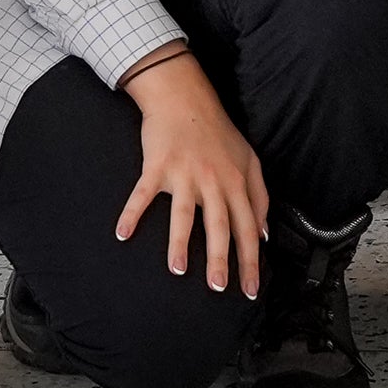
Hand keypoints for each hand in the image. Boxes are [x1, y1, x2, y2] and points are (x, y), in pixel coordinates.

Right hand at [120, 53, 266, 295]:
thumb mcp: (249, 160)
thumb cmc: (217, 132)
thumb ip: (259, 197)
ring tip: (178, 269)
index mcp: (237, 182)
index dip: (251, 259)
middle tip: (218, 288)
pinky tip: (123, 233)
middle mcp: (213, 180)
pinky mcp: (157, 166)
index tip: (252, 289)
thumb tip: (264, 234)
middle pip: (219, 224)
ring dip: (180, 243)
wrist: (185, 97)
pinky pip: (143, 194)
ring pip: (184, 213)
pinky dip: (132, 213)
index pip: (248, 227)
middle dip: (221, 258)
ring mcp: (184, 173)